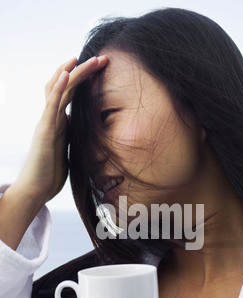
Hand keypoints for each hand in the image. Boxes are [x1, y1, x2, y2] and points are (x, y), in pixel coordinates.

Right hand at [13, 55, 108, 205]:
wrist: (36, 191)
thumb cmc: (50, 175)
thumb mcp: (69, 152)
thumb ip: (72, 139)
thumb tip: (82, 131)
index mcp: (59, 123)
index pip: (70, 94)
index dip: (84, 80)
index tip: (100, 69)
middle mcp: (52, 118)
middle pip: (66, 86)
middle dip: (83, 70)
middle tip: (103, 58)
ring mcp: (47, 123)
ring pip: (60, 90)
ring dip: (75, 73)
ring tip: (91, 59)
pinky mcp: (45, 131)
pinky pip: (52, 105)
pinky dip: (59, 88)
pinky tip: (66, 73)